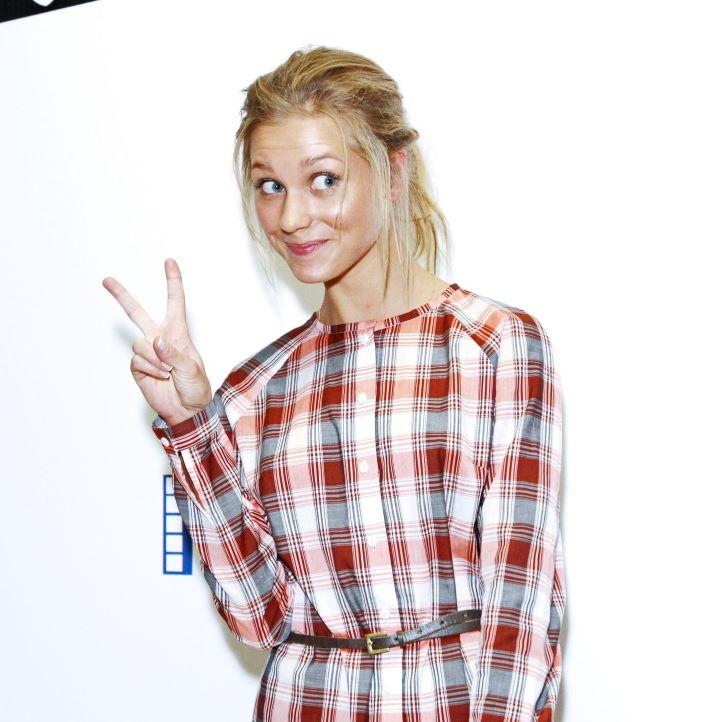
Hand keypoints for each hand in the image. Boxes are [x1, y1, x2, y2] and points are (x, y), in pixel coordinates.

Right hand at [102, 258, 212, 426]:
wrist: (186, 409)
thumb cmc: (196, 387)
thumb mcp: (193, 369)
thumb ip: (174, 354)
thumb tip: (156, 340)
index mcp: (178, 332)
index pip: (175, 302)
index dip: (173, 282)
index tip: (169, 262)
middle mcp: (159, 338)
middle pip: (136, 312)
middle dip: (121, 296)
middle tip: (107, 280)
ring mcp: (147, 351)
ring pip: (140, 344)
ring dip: (156, 360)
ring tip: (168, 372)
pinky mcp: (137, 366)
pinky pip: (137, 360)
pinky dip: (149, 369)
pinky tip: (159, 376)